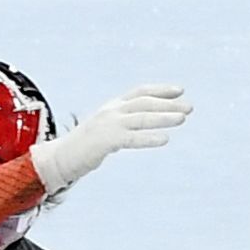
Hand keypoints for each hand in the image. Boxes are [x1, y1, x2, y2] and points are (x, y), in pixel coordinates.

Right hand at [33, 83, 190, 194]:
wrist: (59, 158)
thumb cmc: (83, 147)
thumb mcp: (104, 130)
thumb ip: (122, 125)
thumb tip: (141, 126)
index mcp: (111, 107)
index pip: (140, 92)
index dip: (160, 90)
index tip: (180, 90)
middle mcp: (111, 112)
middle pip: (144, 103)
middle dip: (168, 103)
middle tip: (190, 107)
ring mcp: (107, 125)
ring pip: (141, 117)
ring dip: (164, 117)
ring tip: (183, 118)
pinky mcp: (105, 141)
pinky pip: (132, 138)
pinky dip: (149, 138)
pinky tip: (165, 139)